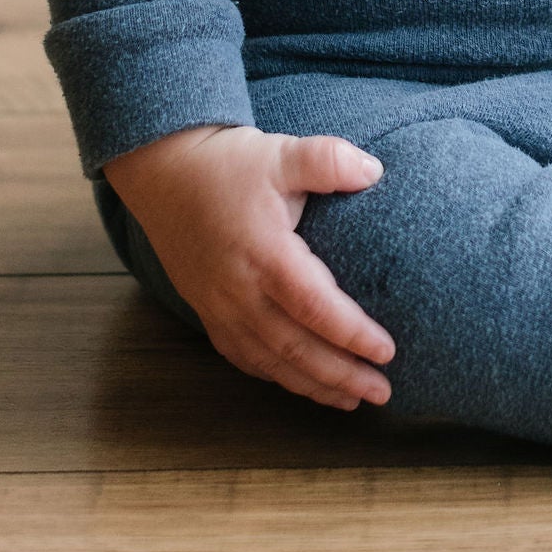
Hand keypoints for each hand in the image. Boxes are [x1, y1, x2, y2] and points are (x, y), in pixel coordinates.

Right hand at [101, 124, 395, 411]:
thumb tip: (375, 172)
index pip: (315, 307)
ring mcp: (219, 307)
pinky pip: (243, 357)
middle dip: (341, 375)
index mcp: (264, 254)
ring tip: (351, 399)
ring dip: (312, 385)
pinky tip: (300, 382)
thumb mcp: (280, 152)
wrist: (163, 171)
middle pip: (296, 347)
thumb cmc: (226, 163)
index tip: (388, 352)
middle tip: (382, 392)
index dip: (352, 335)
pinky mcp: (207, 312)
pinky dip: (275, 376)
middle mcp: (239, 291)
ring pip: (270, 361)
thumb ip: (328, 160)